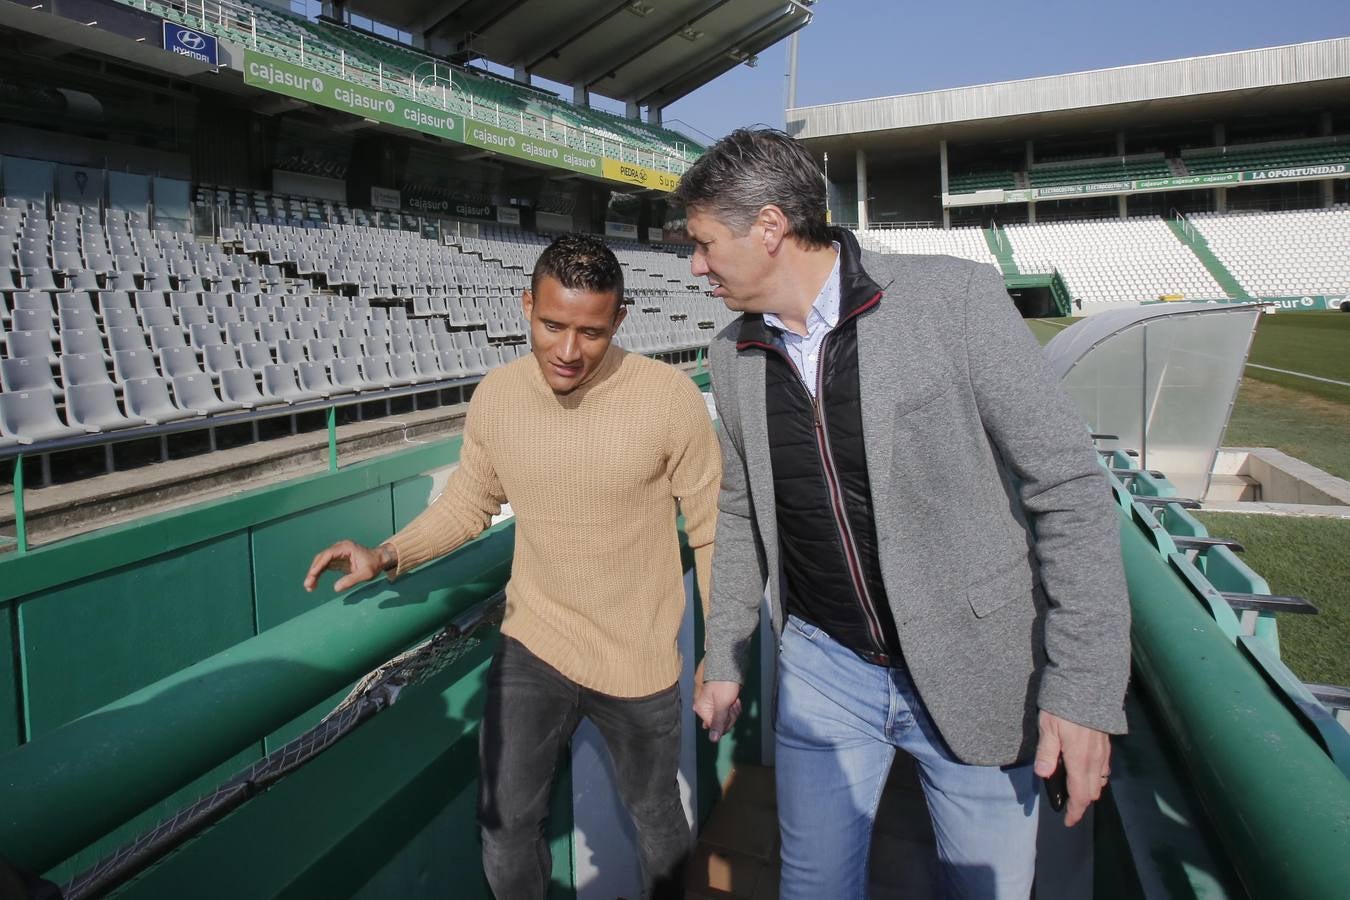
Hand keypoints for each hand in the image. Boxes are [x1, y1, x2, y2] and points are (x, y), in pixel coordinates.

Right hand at [303, 540, 388, 592]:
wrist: (379, 560)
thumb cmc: (374, 565)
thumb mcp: (365, 574)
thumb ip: (351, 580)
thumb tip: (335, 588)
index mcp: (346, 547)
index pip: (328, 554)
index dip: (319, 565)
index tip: (312, 575)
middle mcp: (339, 548)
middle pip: (322, 558)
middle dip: (313, 571)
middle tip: (308, 585)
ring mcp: (337, 553)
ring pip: (321, 562)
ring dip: (314, 574)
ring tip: (309, 587)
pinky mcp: (337, 559)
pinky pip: (324, 566)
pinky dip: (318, 574)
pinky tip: (314, 584)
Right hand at [693, 678, 741, 741]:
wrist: (728, 664)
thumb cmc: (723, 682)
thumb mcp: (722, 704)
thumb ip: (717, 722)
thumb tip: (713, 740)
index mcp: (701, 709)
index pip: (716, 727)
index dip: (726, 721)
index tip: (730, 709)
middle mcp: (705, 708)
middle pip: (720, 722)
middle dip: (730, 715)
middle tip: (733, 702)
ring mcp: (712, 703)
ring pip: (726, 716)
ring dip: (733, 709)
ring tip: (734, 698)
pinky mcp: (719, 700)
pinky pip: (727, 709)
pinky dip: (733, 704)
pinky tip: (735, 698)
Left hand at [1034, 710, 1111, 827]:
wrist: (1089, 686)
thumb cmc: (1065, 706)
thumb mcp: (1048, 727)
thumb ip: (1046, 752)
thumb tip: (1042, 774)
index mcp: (1080, 761)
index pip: (1080, 796)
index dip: (1075, 812)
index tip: (1067, 822)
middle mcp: (1095, 761)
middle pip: (1092, 792)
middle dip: (1081, 802)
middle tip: (1068, 806)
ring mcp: (1103, 753)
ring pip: (1099, 781)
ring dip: (1089, 790)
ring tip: (1075, 790)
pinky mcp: (1106, 744)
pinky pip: (1103, 768)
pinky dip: (1096, 776)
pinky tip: (1085, 770)